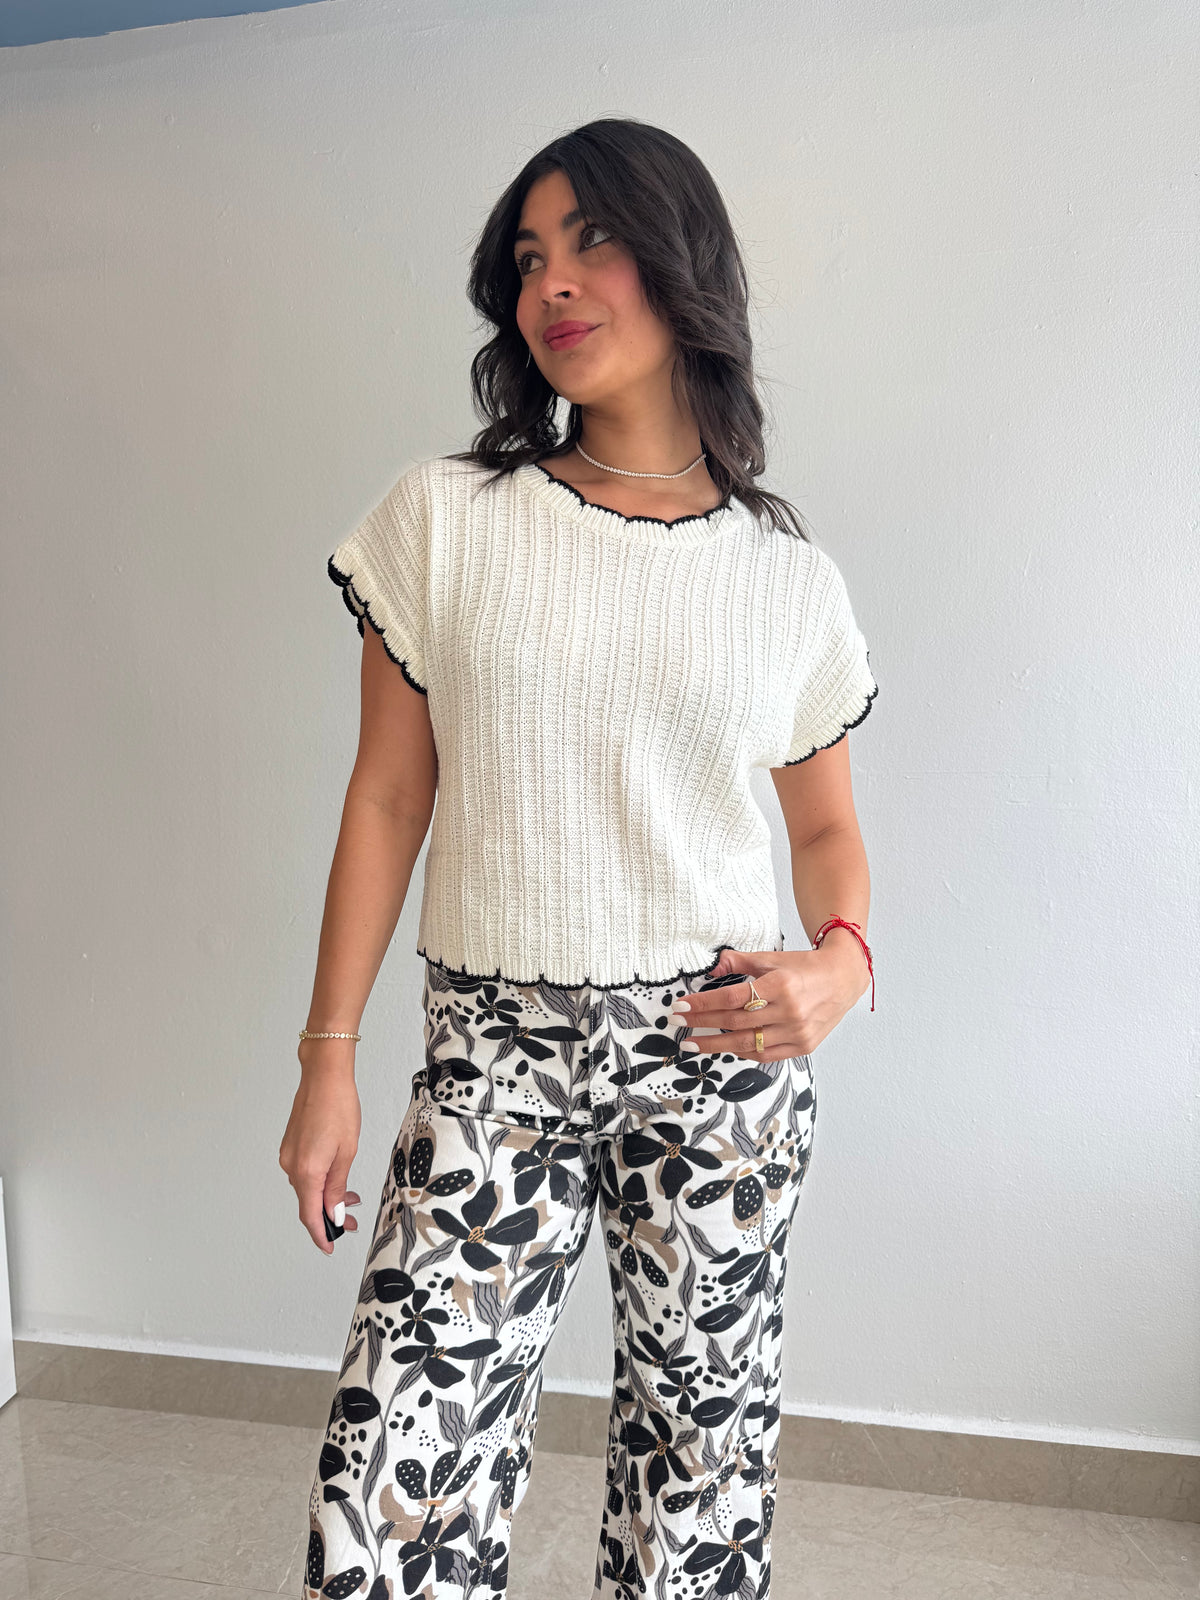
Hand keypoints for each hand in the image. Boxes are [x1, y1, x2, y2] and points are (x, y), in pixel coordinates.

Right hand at [278, 1053, 363, 1253]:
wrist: (324, 1077)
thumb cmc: (339, 1107)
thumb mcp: (347, 1152)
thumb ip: (338, 1186)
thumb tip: (334, 1213)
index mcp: (307, 1171)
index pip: (311, 1215)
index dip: (320, 1234)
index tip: (330, 1247)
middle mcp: (292, 1166)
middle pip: (308, 1204)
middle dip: (329, 1217)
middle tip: (351, 1222)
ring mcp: (288, 1156)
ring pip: (306, 1188)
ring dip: (326, 1198)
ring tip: (350, 1198)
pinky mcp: (290, 1147)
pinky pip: (304, 1173)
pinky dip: (319, 1182)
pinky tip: (336, 1179)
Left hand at [672, 940, 869, 1061]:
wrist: (843, 979)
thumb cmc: (804, 967)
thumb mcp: (772, 958)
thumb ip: (740, 961)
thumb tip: (711, 967)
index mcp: (780, 984)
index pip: (732, 998)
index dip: (703, 1004)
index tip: (680, 1006)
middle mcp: (790, 1011)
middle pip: (735, 1022)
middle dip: (702, 1024)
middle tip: (678, 1024)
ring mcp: (797, 1032)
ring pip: (747, 1043)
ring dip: (715, 1045)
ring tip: (692, 1043)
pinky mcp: (804, 1046)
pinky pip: (765, 1055)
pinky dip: (742, 1052)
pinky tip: (724, 1047)